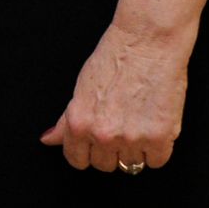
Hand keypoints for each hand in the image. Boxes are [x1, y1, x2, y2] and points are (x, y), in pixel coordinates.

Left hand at [40, 0, 208, 172]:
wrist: (147, 42)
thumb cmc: (114, 59)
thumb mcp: (81, 87)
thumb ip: (66, 119)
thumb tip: (48, 139)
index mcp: (79, 123)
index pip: (77, 160)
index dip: (86, 153)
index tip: (94, 145)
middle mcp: (103, 134)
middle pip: (105, 166)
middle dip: (111, 150)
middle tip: (120, 125)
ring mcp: (132, 138)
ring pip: (131, 165)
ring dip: (135, 149)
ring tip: (138, 120)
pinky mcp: (160, 137)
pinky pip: (157, 161)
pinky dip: (157, 148)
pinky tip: (154, 124)